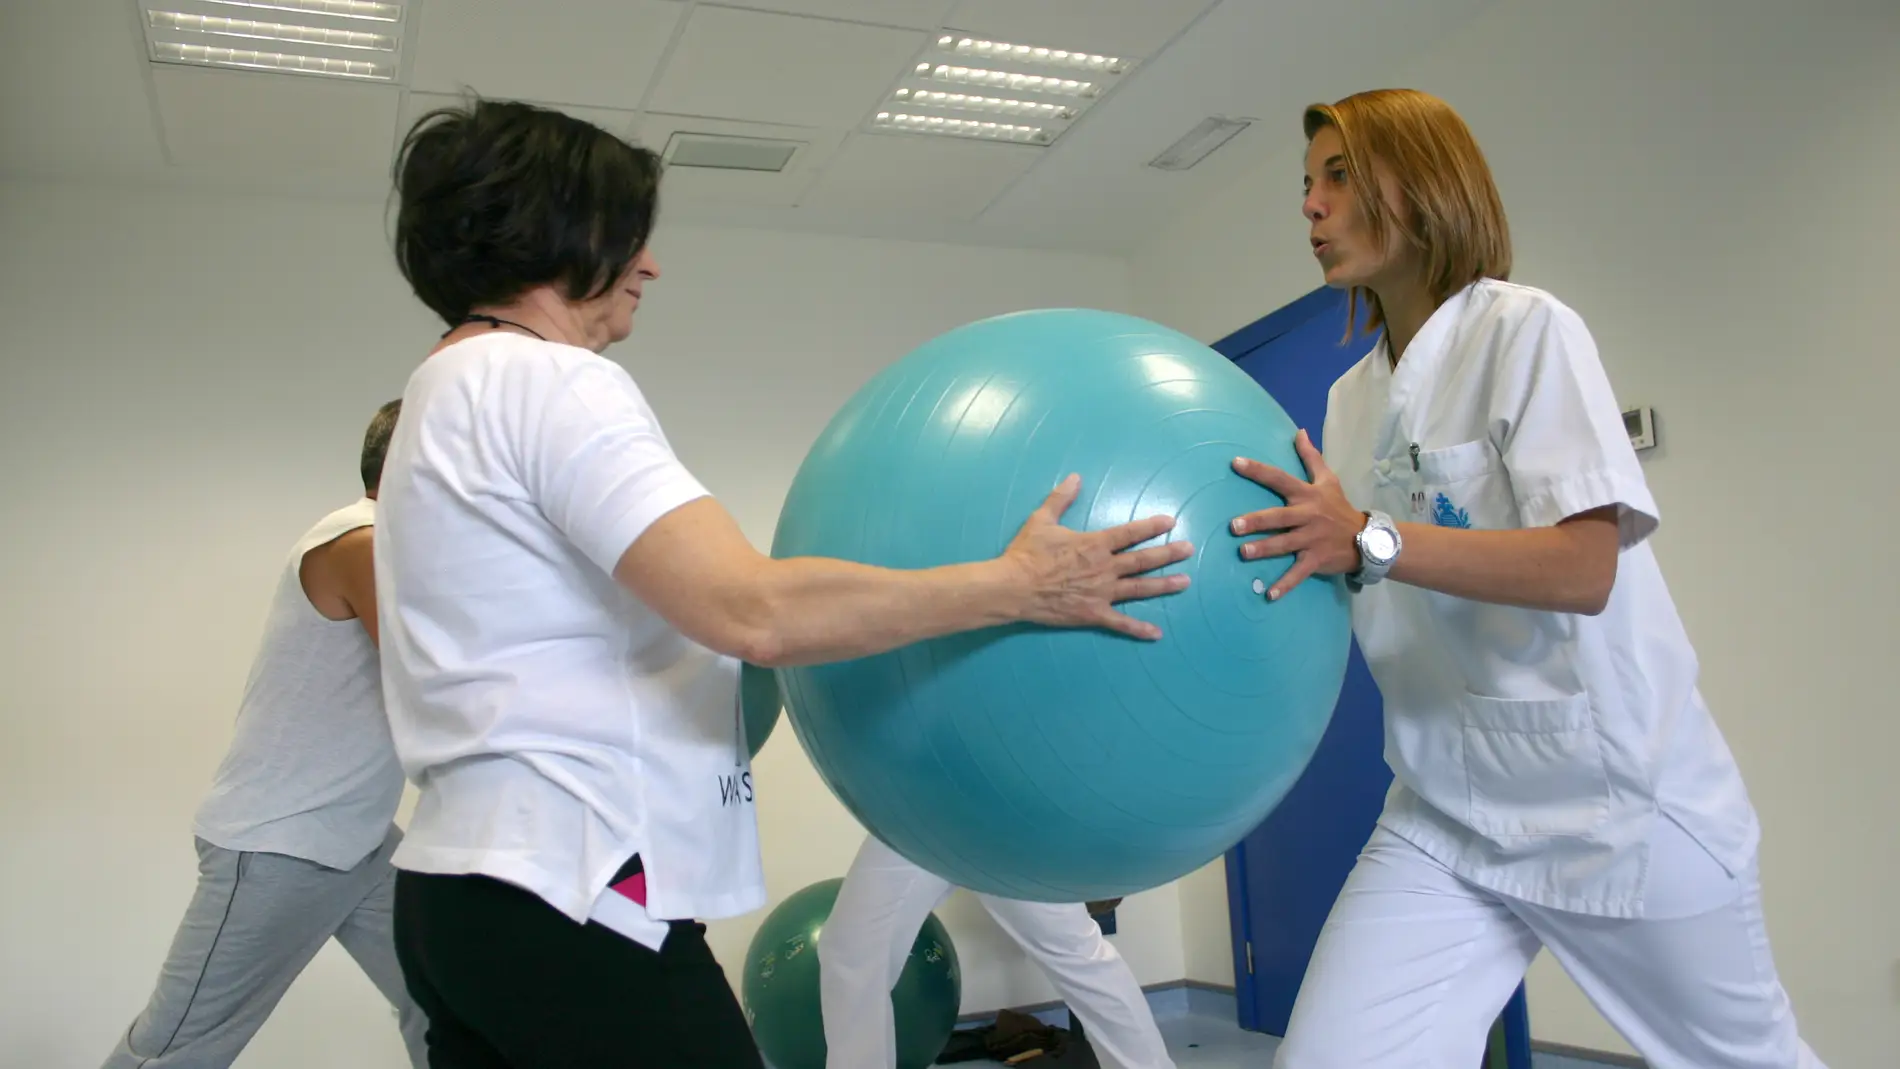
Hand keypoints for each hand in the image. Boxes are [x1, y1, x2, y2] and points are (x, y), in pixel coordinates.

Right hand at [1002, 474, 1193, 638]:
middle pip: (1143, 560)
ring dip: (1164, 585)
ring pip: (1139, 588)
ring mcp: (1102, 593)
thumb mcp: (1042, 520)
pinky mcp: (1093, 614)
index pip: (1130, 533)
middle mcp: (1104, 568)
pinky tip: (1156, 633)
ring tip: (1185, 581)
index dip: (1151, 526)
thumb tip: (1075, 477)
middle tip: (1189, 548)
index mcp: (1094, 544)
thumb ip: (1061, 498)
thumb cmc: (1027, 553)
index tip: (1170, 521)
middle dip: (1168, 553)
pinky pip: (1120, 623)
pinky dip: (1139, 629)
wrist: (1013, 587)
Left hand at [1230, 430, 1363, 599]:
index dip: (1258, 470)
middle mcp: (1308, 516)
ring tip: (1244, 553)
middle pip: (1279, 517)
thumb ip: (1311, 457)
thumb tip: (1299, 431)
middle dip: (1257, 521)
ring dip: (1264, 550)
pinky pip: (1298, 573)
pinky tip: (1268, 595)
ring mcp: (1311, 539)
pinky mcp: (1316, 560)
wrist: (1367, 538)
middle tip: (1234, 526)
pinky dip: (1285, 585)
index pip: (1279, 478)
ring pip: (1285, 545)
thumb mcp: (1328, 479)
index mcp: (1307, 495)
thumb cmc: (1340, 508)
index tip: (1236, 463)